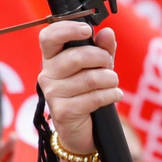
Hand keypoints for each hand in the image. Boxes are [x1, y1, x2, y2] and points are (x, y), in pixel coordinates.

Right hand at [37, 20, 119, 161]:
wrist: (83, 132)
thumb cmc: (88, 94)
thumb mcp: (98, 69)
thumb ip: (103, 50)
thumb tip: (107, 32)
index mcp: (52, 59)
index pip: (49, 37)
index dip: (67, 29)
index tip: (87, 30)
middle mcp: (48, 75)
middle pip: (76, 57)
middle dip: (102, 59)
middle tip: (109, 67)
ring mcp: (53, 94)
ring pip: (90, 78)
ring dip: (110, 80)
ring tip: (113, 84)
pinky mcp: (63, 111)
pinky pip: (94, 97)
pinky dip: (111, 95)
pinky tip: (114, 96)